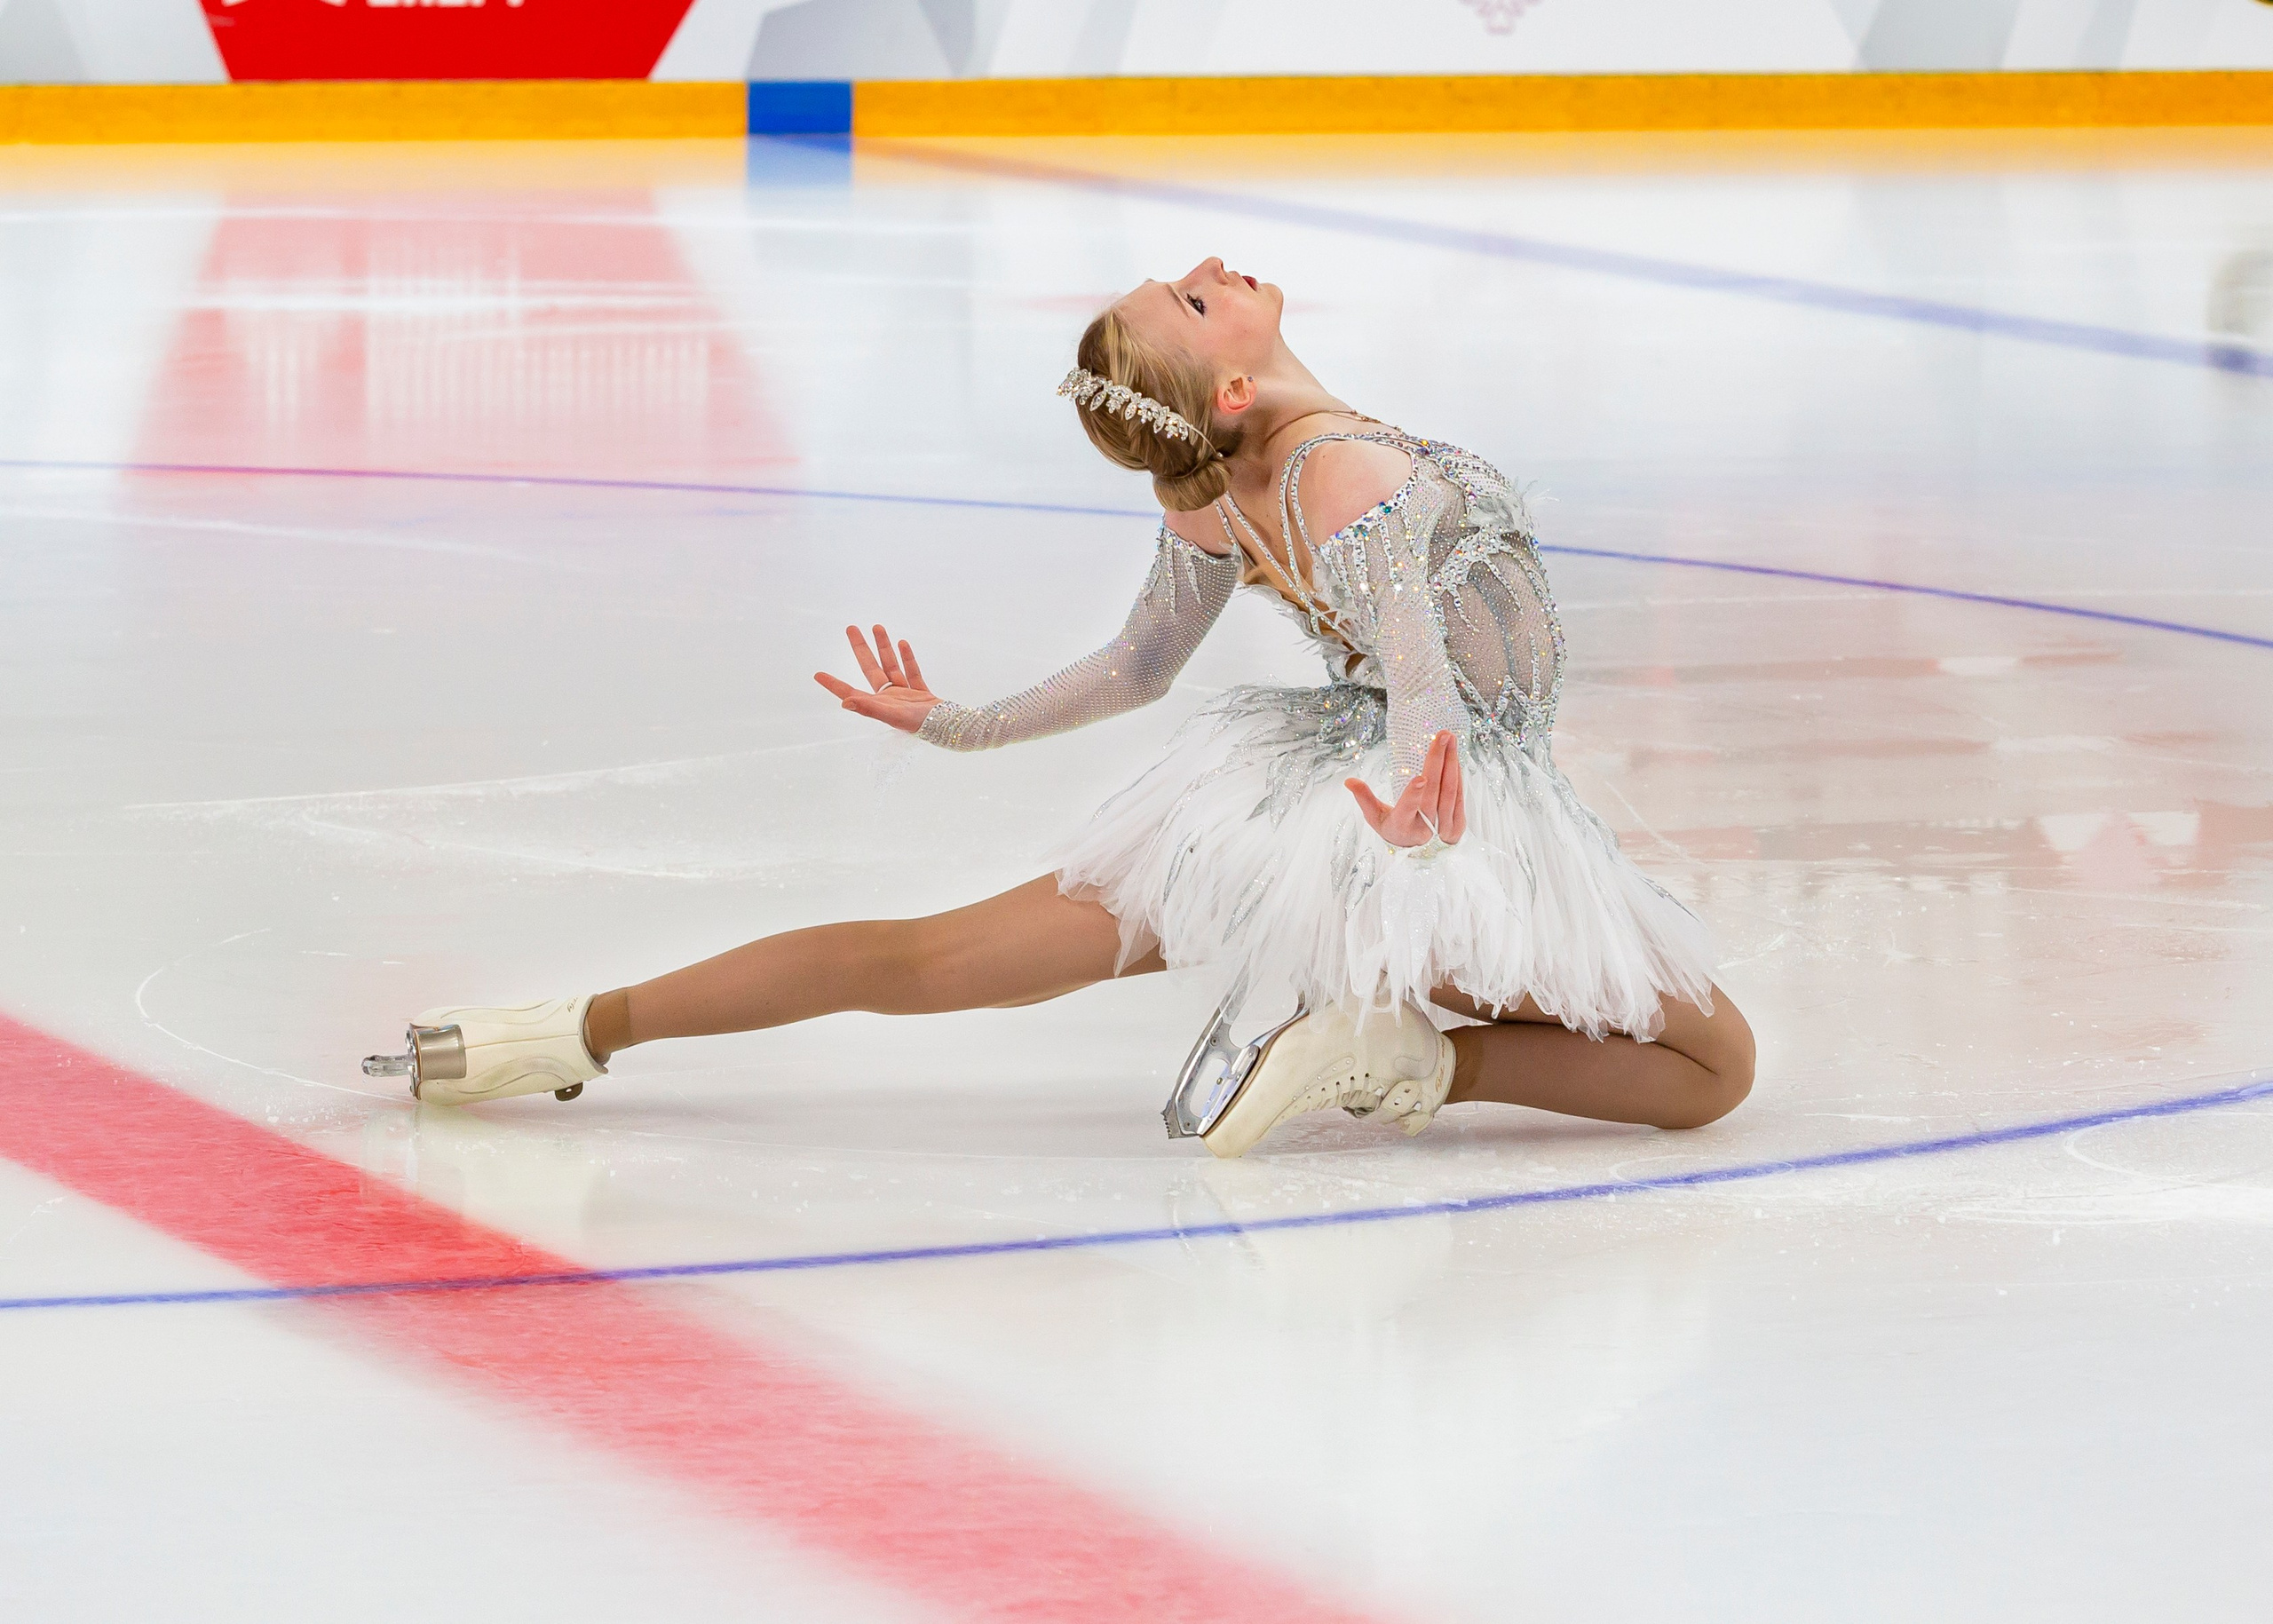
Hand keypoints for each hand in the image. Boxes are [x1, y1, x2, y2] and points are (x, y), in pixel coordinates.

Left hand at [813, 624, 941, 733]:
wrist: (950, 727)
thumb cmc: (919, 724)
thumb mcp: (892, 715)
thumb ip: (869, 707)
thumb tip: (844, 702)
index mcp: (878, 705)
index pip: (850, 692)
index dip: (833, 684)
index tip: (817, 675)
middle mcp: (888, 699)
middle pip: (870, 669)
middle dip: (861, 648)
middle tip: (851, 628)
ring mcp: (904, 695)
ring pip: (891, 666)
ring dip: (884, 647)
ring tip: (878, 627)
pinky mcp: (920, 693)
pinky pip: (912, 672)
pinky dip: (907, 658)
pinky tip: (902, 643)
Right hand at [1346, 729, 1466, 847]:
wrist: (1419, 852)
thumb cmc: (1394, 829)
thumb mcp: (1375, 818)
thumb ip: (1364, 798)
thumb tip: (1349, 780)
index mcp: (1402, 826)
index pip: (1407, 810)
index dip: (1413, 795)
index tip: (1420, 778)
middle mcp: (1425, 828)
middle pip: (1433, 791)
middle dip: (1438, 761)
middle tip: (1441, 735)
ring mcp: (1443, 826)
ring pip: (1449, 790)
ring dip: (1451, 762)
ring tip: (1449, 738)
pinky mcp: (1457, 823)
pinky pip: (1458, 794)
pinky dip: (1456, 774)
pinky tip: (1454, 757)